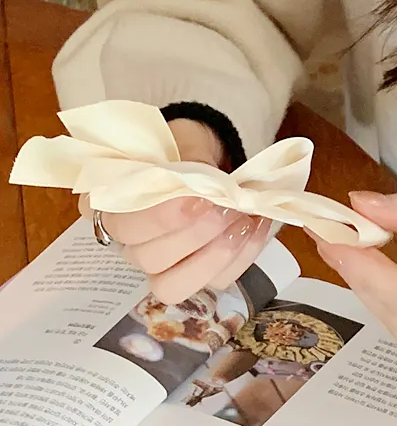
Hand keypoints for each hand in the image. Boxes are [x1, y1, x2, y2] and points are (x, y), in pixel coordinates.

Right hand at [84, 118, 270, 300]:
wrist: (210, 157)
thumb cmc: (186, 148)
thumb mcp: (184, 140)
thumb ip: (188, 157)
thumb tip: (203, 179)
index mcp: (111, 205)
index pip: (119, 225)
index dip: (158, 217)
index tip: (196, 196)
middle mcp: (130, 243)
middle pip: (146, 259)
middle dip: (191, 235)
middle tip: (226, 206)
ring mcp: (162, 266)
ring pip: (172, 285)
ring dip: (212, 256)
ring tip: (242, 219)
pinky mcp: (199, 276)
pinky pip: (216, 281)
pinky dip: (242, 255)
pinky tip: (255, 224)